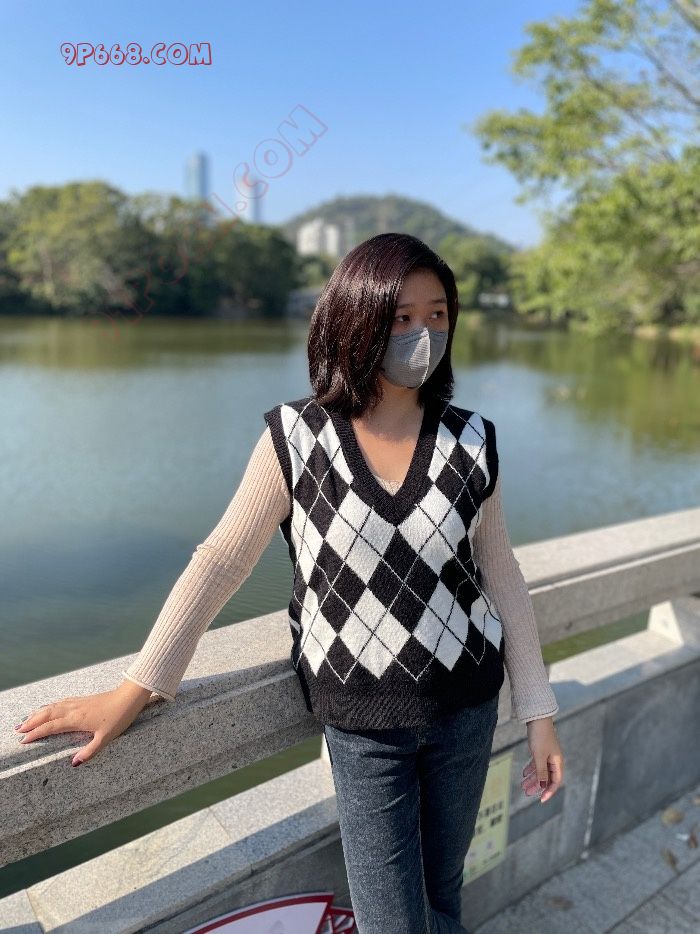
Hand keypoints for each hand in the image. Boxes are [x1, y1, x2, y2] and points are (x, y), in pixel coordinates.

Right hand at [13, 680, 153, 766]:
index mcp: (76, 719)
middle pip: (47, 715)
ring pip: (53, 707)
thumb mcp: (106, 738)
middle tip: (18, 730)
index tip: (24, 740)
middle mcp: (74, 709)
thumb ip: (90, 751)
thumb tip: (73, 763)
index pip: (51, 727)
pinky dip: (51, 706)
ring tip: (27, 719)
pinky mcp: (83, 700)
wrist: (129, 697)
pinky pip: (61, 702)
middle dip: (31, 722)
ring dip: (38, 713)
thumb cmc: (119, 717)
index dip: (36, 733)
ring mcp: (78, 702)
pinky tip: (49, 707)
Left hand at [521, 716, 563, 803]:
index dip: (549, 791)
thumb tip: (543, 786)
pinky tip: (524, 773)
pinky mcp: (541, 749)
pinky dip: (531, 769)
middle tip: (526, 793)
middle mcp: (554, 759)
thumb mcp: (539, 755)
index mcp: (557, 762)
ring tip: (522, 785)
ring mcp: (547, 754)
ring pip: (540, 770)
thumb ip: (541, 771)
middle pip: (546, 777)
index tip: (540, 799)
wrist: (537, 718)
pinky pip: (536, 763)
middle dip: (537, 786)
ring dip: (532, 778)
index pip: (555, 781)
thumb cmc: (540, 735)